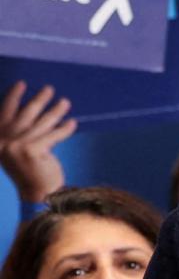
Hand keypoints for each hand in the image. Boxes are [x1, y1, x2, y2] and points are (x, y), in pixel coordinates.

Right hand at [0, 82, 74, 202]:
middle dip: (38, 100)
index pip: (3, 114)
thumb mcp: (20, 150)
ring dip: (55, 111)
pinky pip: (53, 135)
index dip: (12, 98)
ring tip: (66, 102)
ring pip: (41, 123)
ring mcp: (16, 147)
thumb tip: (35, 107)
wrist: (38, 195)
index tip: (21, 84)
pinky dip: (64, 129)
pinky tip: (72, 123)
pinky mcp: (32, 150)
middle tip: (49, 89)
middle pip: (24, 115)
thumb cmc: (31, 171)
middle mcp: (2, 143)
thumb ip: (21, 132)